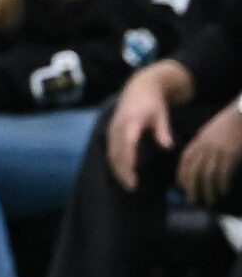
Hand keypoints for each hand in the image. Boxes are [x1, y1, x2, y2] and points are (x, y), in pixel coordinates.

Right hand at [108, 63, 188, 190]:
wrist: (139, 88)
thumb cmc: (153, 104)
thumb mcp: (162, 115)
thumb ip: (163, 131)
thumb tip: (167, 146)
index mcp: (131, 122)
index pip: (127, 145)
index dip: (129, 162)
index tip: (134, 176)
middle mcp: (118, 127)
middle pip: (116, 153)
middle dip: (122, 171)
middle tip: (132, 188)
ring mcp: (112, 129)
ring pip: (111, 154)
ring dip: (117, 170)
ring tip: (127, 185)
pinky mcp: (110, 132)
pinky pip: (110, 150)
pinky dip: (114, 163)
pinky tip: (121, 174)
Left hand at [178, 105, 241, 207]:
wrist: (241, 114)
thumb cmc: (227, 124)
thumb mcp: (209, 133)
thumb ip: (202, 146)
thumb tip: (198, 164)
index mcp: (199, 141)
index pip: (186, 161)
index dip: (183, 174)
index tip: (182, 186)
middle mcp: (206, 146)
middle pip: (195, 170)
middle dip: (192, 187)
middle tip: (193, 199)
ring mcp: (219, 150)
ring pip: (209, 174)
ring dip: (208, 190)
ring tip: (209, 200)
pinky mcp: (232, 154)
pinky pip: (224, 173)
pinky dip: (223, 184)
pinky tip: (223, 191)